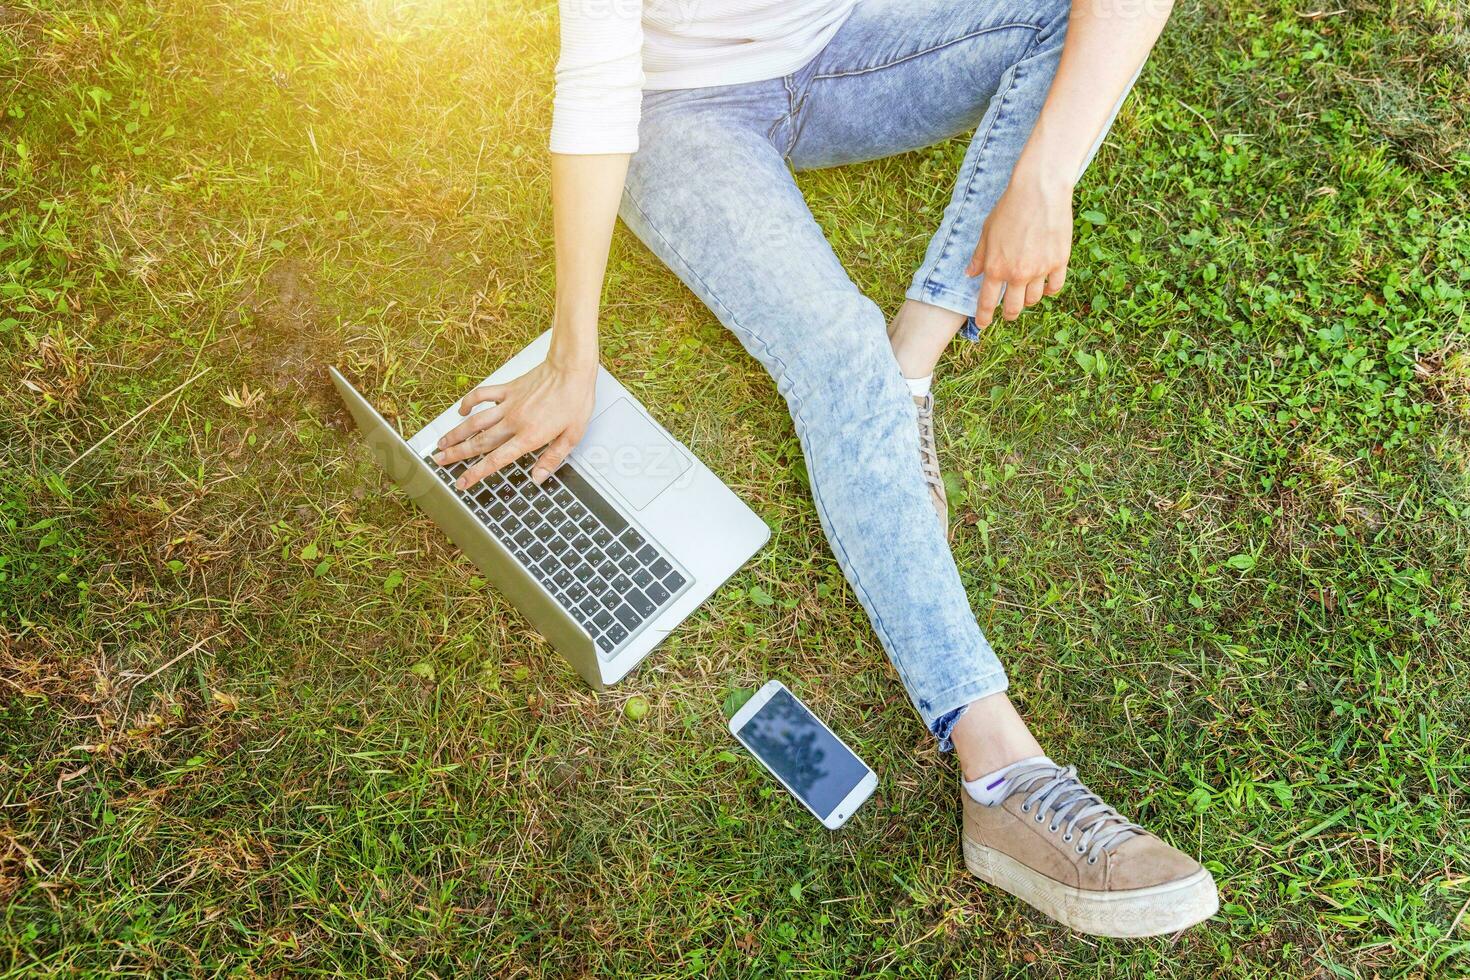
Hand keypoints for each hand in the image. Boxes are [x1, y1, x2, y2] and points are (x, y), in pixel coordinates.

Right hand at [433, 354, 596, 489]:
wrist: (571, 368)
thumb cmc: (575, 400)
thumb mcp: (572, 436)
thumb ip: (552, 459)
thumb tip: (538, 477)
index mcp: (529, 437)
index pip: (496, 460)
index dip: (476, 474)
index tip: (462, 483)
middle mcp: (513, 422)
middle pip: (478, 442)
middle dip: (457, 455)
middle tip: (440, 462)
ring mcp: (508, 404)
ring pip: (475, 422)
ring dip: (456, 433)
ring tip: (441, 443)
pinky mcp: (508, 389)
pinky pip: (482, 395)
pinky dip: (469, 402)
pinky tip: (461, 410)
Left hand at [967, 167, 1073, 328]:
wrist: (1039, 191)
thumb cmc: (1009, 208)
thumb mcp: (986, 232)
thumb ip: (979, 256)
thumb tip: (971, 274)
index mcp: (996, 267)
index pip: (988, 302)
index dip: (984, 317)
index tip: (983, 324)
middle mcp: (1017, 273)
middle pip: (1013, 308)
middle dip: (1008, 314)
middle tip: (1007, 314)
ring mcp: (1040, 269)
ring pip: (1034, 299)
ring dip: (1028, 300)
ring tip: (1025, 295)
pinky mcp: (1059, 261)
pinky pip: (1055, 287)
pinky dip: (1049, 290)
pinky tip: (1044, 287)